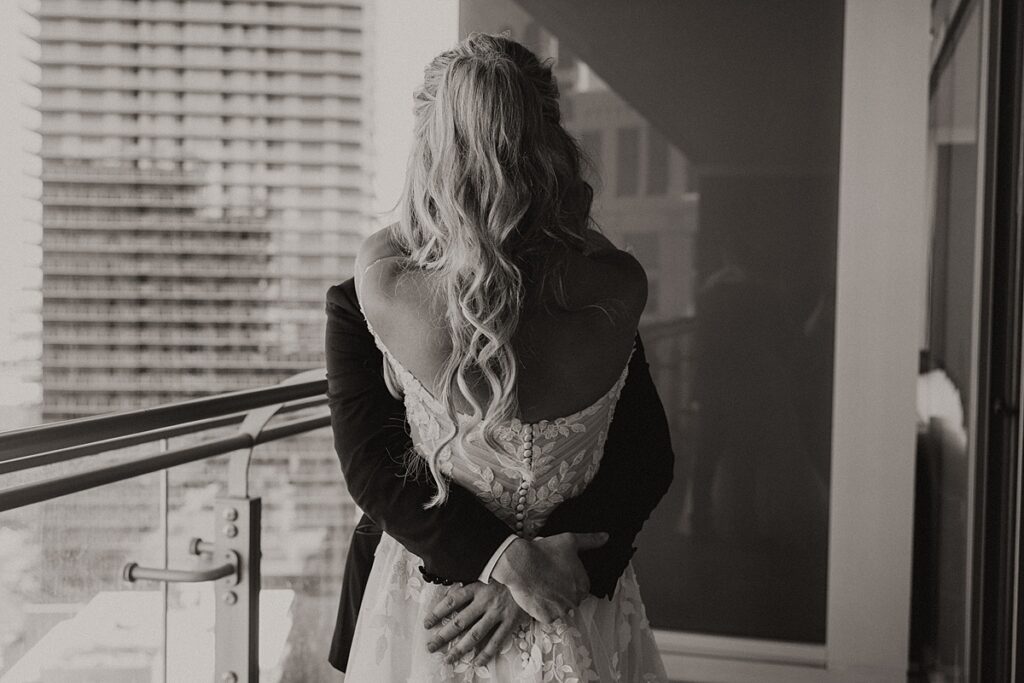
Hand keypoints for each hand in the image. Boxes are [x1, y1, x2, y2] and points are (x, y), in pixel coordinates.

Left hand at [423, 581, 528, 665]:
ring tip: (448, 659)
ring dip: (460, 648)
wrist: (532, 574)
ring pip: (475, 634)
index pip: (452, 601)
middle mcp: (485, 601)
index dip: (438, 613)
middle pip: (460, 622)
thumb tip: (449, 594)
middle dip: (443, 636)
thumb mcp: (486, 573)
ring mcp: (498, 612)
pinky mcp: (511, 621)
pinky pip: (497, 641)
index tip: (426, 624)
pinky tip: (477, 662)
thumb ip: (470, 584)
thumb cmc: (505, 575)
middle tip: (431, 647)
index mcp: (477, 587)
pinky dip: (486, 653)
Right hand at [490, 532, 607, 623]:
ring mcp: (560, 610)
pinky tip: (536, 595)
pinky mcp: (546, 617)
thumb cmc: (545, 551)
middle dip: (561, 592)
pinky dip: (541, 608)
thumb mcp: (570, 541)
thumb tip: (605, 537)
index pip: (580, 588)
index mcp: (583, 585)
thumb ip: (590, 541)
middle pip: (570, 599)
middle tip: (548, 579)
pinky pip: (546, 615)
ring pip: (558, 608)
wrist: (521, 563)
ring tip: (541, 586)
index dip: (569, 580)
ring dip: (552, 601)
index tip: (558, 574)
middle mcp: (575, 600)